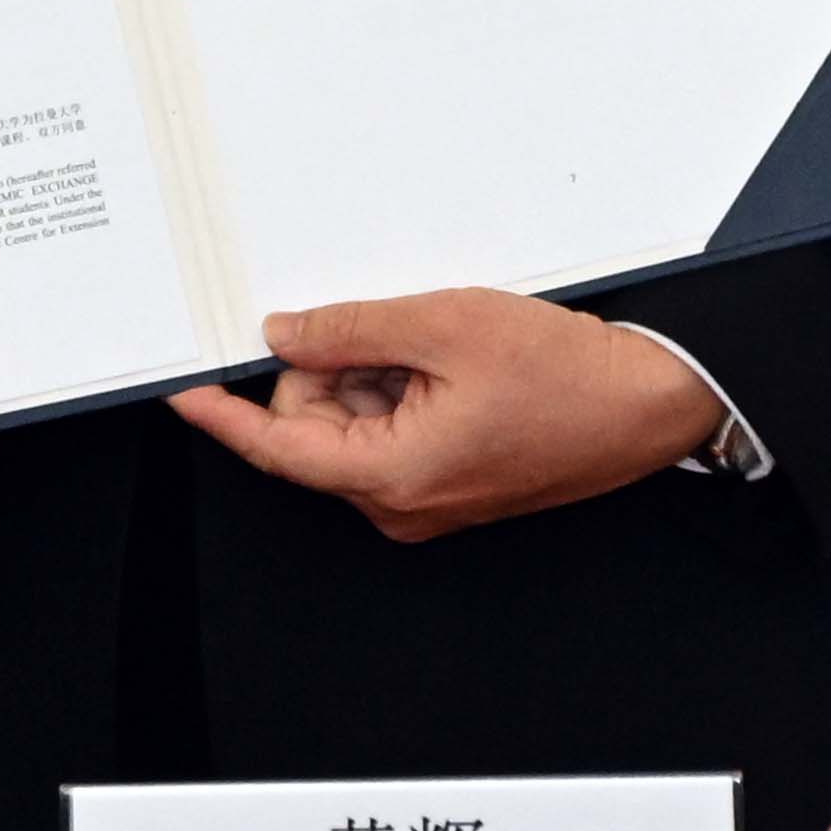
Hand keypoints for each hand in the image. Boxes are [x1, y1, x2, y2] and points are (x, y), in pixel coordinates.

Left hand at [166, 291, 723, 541]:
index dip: (224, 415)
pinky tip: (449, 365)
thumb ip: (350, 331)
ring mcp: (426, 498)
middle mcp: (402, 503)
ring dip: (377, 374)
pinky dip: (403, 387)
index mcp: (392, 477)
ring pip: (354, 423)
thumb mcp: (444, 327)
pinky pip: (392, 429)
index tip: (183, 390)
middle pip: (316, 427)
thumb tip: (284, 336)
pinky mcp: (447, 483)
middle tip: (398, 333)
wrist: (648, 402)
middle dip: (337, 369)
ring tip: (440, 350)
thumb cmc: (567, 376)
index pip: (277, 449)